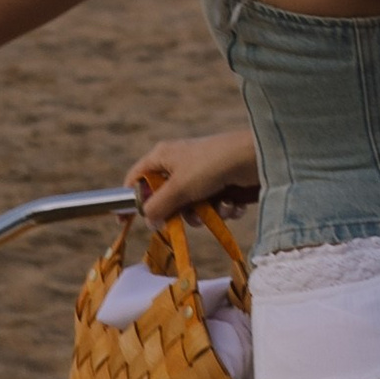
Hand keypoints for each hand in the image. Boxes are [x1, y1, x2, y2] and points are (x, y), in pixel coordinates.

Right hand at [124, 127, 260, 223]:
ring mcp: (201, 175)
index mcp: (163, 157)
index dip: (130, 199)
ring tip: (218, 206)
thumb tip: (147, 220)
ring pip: (191, 207)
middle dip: (180, 212)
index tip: (124, 221)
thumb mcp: (179, 188)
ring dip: (205, 213)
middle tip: (189, 215)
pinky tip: (233, 203)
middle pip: (166, 199)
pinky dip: (222, 209)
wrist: (255, 158)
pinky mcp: (221, 183)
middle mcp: (179, 165)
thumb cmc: (211, 166)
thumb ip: (158, 206)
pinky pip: (212, 206)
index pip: (136, 178)